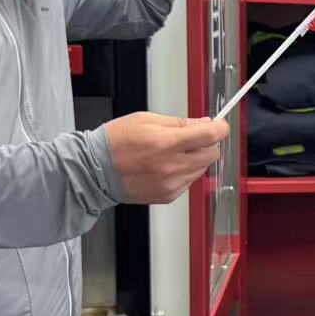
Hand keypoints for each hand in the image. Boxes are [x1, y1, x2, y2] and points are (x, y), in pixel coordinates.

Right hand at [104, 112, 227, 203]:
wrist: (94, 170)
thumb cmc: (115, 143)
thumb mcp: (146, 119)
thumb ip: (180, 122)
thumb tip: (204, 123)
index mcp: (166, 143)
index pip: (210, 136)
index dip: (219, 128)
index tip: (219, 125)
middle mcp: (171, 166)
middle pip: (212, 154)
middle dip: (206, 143)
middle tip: (191, 138)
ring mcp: (171, 183)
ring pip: (202, 169)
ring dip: (195, 158)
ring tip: (171, 153)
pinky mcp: (168, 195)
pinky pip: (189, 181)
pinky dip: (184, 172)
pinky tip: (165, 166)